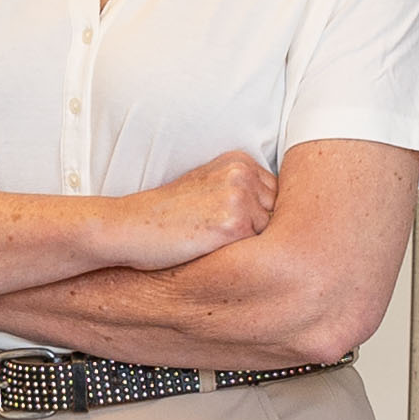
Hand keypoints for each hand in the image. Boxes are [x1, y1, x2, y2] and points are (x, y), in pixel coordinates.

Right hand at [90, 150, 276, 268]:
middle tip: (223, 239)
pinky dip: (243, 259)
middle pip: (282, 213)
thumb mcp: (206, 187)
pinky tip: (213, 253)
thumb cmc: (166, 215)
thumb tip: (288, 216)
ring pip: (273, 234)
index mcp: (238, 160)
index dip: (261, 217)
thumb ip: (243, 192)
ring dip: (252, 247)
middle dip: (261, 231)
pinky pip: (260, 251)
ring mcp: (240, 197)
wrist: (129, 227)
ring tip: (215, 245)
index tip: (232, 226)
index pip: (278, 195)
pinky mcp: (235, 225)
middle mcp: (243, 173)